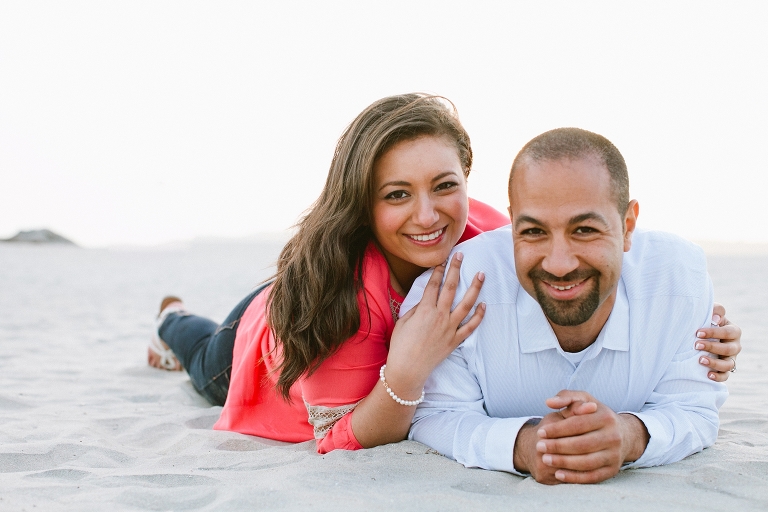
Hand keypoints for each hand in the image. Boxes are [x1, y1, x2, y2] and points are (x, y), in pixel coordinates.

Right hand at [384, 252, 485, 396]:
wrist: (408, 369)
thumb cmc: (400, 346)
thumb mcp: (403, 322)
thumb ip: (416, 309)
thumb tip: (426, 301)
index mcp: (425, 310)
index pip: (434, 285)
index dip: (438, 270)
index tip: (442, 260)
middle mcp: (440, 316)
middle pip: (451, 288)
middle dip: (456, 269)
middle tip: (461, 255)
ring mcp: (449, 328)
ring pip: (466, 304)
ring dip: (475, 288)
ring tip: (481, 274)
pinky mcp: (455, 341)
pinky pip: (470, 327)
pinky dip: (479, 316)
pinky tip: (484, 305)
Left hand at [522, 390, 648, 483]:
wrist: (623, 434)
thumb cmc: (595, 414)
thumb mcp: (584, 399)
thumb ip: (566, 397)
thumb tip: (549, 402)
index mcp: (606, 417)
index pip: (577, 424)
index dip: (557, 429)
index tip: (541, 432)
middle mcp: (614, 437)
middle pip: (581, 444)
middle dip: (557, 446)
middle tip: (539, 446)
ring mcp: (614, 455)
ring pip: (586, 462)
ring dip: (563, 462)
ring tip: (545, 459)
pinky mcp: (612, 470)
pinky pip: (592, 476)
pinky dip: (574, 477)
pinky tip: (558, 474)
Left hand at [696, 303, 741, 381]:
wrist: (700, 334)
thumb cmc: (706, 321)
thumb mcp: (711, 313)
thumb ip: (716, 310)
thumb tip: (715, 318)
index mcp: (733, 331)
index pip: (727, 332)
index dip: (713, 333)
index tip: (698, 333)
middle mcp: (734, 346)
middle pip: (729, 349)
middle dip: (712, 347)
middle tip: (696, 345)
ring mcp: (730, 358)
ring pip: (728, 364)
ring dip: (715, 363)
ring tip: (700, 360)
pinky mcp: (724, 369)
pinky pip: (725, 376)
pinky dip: (718, 377)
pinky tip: (708, 375)